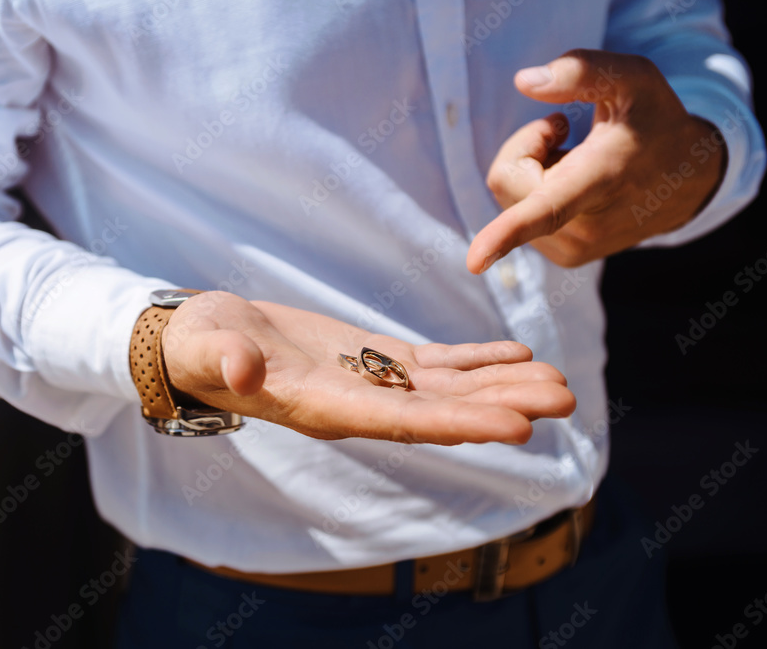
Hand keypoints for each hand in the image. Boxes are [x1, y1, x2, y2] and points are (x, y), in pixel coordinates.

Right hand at [161, 291, 575, 445]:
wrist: (206, 340)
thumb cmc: (200, 345)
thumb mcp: (206, 344)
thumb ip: (225, 358)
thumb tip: (243, 368)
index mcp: (323, 407)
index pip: (401, 423)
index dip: (460, 424)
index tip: (517, 427)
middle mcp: (356, 404)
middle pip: (441, 411)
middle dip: (503, 405)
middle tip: (565, 398)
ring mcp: (368, 382)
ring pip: (448, 387)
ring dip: (503, 383)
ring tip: (558, 380)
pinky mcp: (370, 357)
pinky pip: (433, 363)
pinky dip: (476, 359)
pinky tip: (515, 352)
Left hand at [467, 49, 725, 273]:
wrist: (686, 179)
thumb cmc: (654, 120)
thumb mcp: (632, 78)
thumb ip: (581, 70)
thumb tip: (524, 82)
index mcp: (600, 179)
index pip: (547, 209)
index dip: (504, 235)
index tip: (474, 262)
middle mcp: (585, 224)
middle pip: (505, 178)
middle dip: (526, 146)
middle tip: (566, 131)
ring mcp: (574, 247)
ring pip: (509, 199)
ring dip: (534, 171)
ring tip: (579, 161)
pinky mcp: (567, 257)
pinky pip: (520, 218)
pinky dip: (538, 193)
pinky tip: (575, 184)